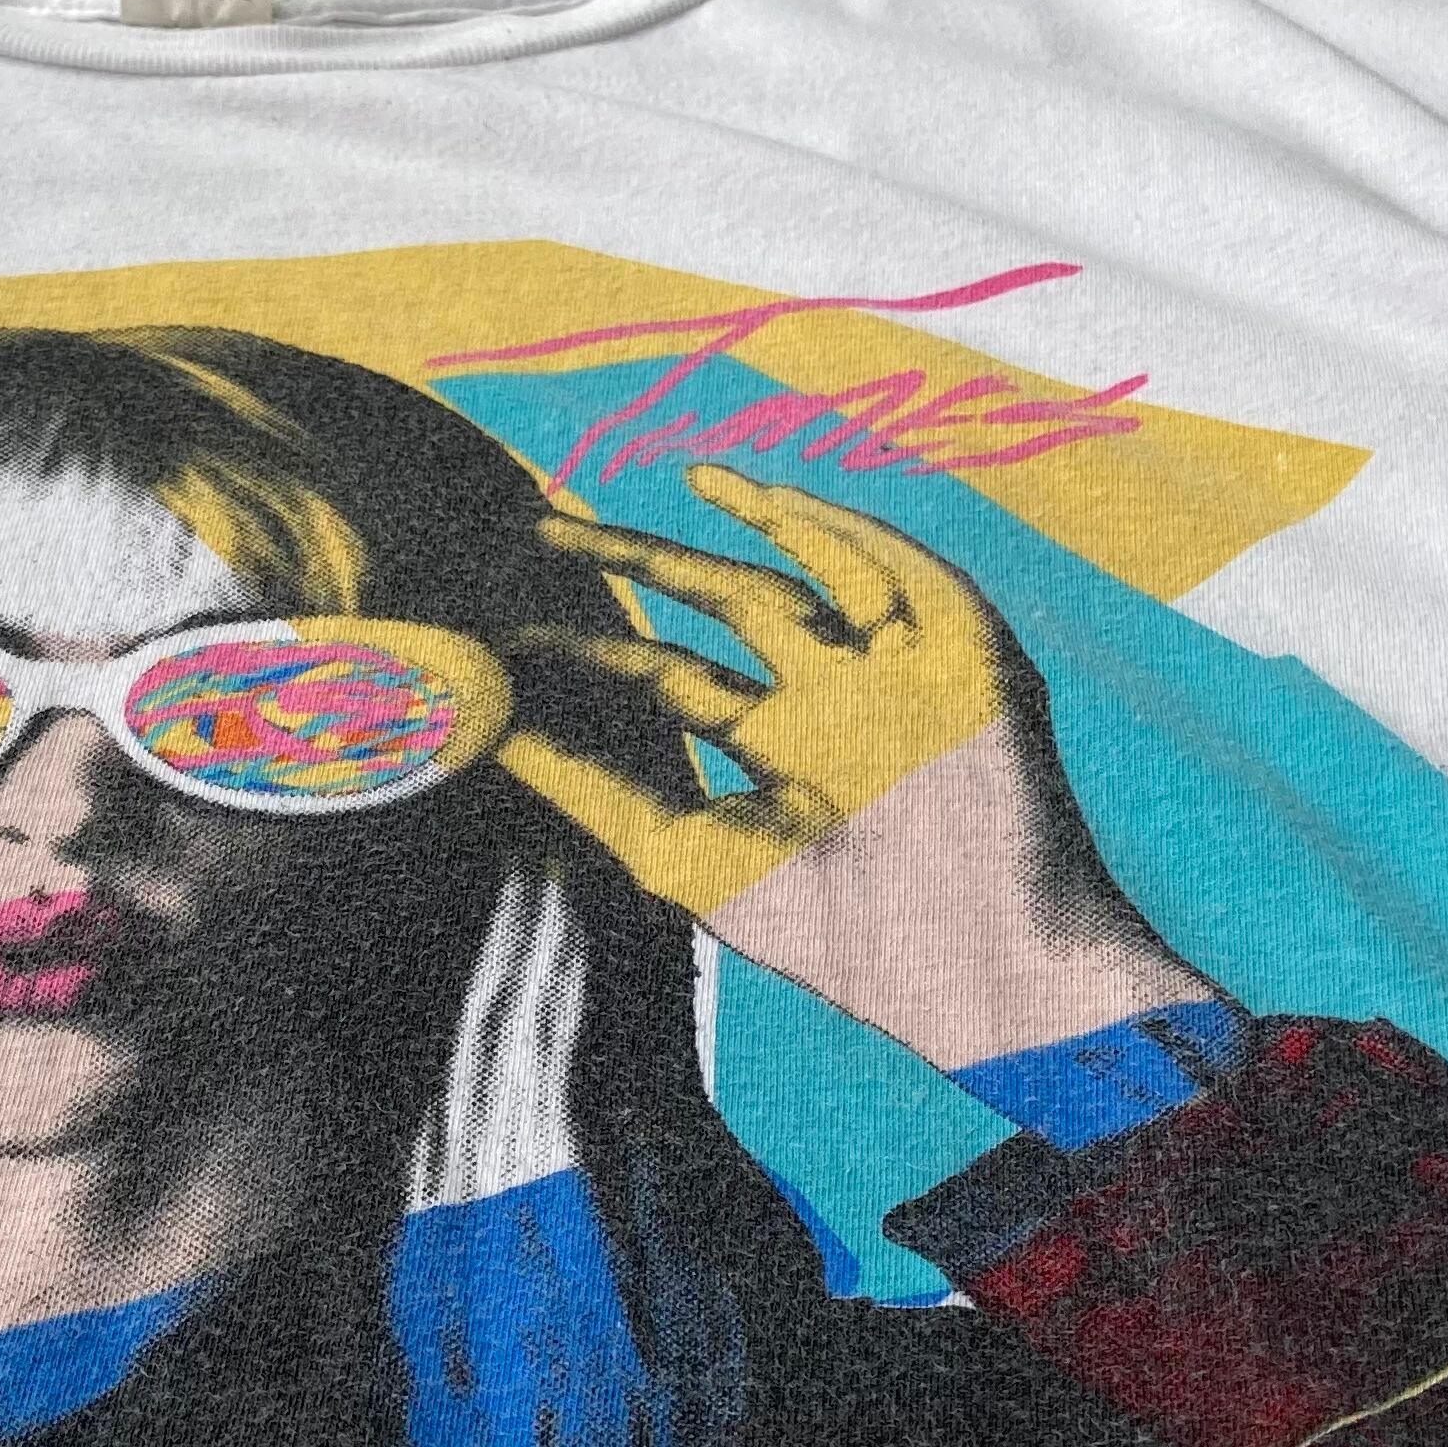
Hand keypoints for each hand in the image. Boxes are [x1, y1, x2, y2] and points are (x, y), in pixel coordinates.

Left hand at [495, 463, 1224, 1071]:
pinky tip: (765, 505)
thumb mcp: (679, 853)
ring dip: (744, 518)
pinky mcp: (965, 652)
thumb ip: (585, 790)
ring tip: (671, 481)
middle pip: (724, 601)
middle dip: (639, 560)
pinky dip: (837, 533)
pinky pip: (899, 569)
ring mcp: (897, 671)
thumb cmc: (833, 932)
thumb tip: (476, 735)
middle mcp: (833, 700)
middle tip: (542, 523)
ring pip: (808, 569)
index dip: (589, 648)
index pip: (671, 675)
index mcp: (777, 751)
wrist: (970, 965)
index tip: (504, 626)